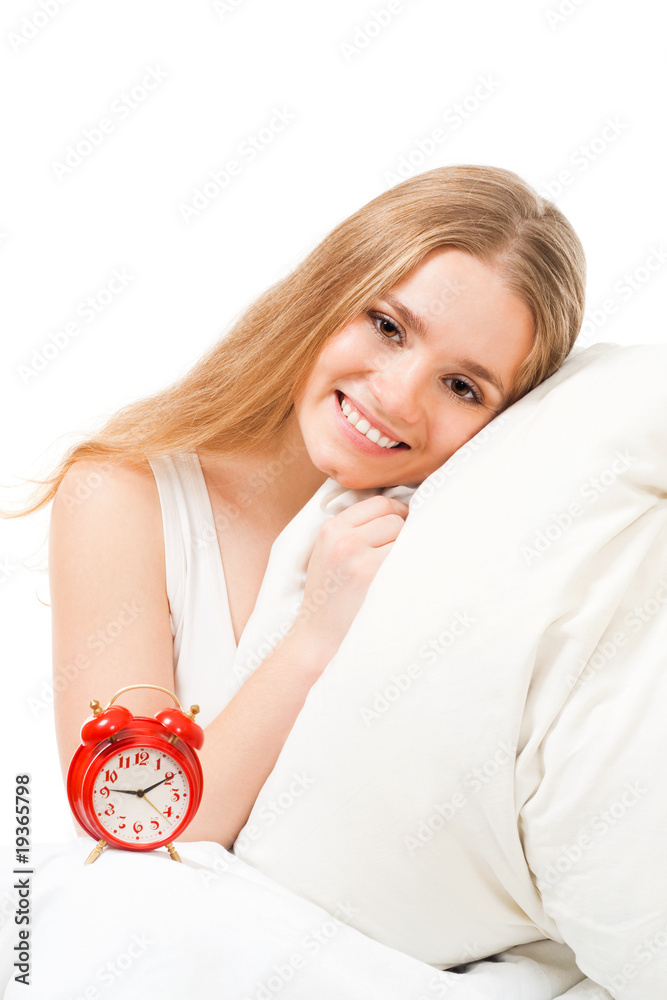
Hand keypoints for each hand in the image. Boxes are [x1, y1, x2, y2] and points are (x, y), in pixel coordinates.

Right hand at [293, 495, 408, 661]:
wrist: (318, 637)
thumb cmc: (329, 596)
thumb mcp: (327, 553)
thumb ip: (353, 529)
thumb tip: (398, 510)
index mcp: (331, 529)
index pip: (378, 503)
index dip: (397, 511)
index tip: (403, 526)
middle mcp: (344, 539)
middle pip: (395, 517)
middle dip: (403, 532)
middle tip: (400, 553)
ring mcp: (359, 558)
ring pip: (404, 535)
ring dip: (408, 548)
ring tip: (397, 568)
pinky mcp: (374, 576)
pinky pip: (406, 557)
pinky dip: (411, 565)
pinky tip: (403, 579)